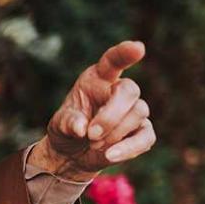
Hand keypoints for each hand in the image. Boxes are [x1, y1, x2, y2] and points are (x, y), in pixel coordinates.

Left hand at [31, 40, 156, 180]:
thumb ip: (68, 123)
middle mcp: (118, 91)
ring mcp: (133, 110)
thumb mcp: (59, 126)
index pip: (113, 61)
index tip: (137, 48)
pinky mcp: (141, 132)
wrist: (72, 154)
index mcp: (98, 79)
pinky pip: (146, 137)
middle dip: (111, 115)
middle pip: (129, 91)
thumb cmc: (67, 130)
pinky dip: (128, 148)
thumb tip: (81, 128)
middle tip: (91, 135)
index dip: (125, 53)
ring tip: (93, 144)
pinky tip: (110, 155)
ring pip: (138, 113)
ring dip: (114, 133)